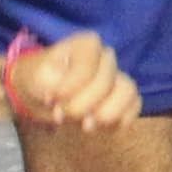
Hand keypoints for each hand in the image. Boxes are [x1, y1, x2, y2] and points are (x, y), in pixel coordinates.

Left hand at [8, 30, 141, 129]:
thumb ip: (52, 83)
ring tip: (84, 125)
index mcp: (87, 44)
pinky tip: (100, 126)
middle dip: (81, 106)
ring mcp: (117, 76)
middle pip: (106, 83)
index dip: (71, 87)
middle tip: (60, 114)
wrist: (40, 94)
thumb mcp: (36, 78)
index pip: (89, 66)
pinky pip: (135, 105)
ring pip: (127, 92)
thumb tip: (67, 99)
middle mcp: (106, 57)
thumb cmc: (39, 81)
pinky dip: (121, 120)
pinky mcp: (123, 97)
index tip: (51, 98)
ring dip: (105, 114)